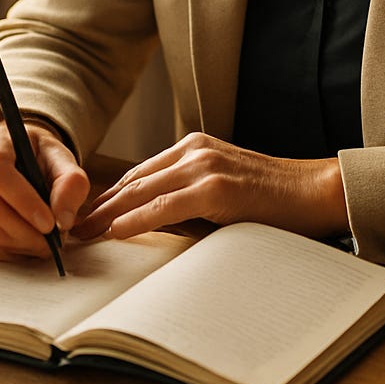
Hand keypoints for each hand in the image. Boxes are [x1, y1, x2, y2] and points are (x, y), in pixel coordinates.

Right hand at [0, 120, 89, 260]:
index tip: (49, 223)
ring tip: (46, 240)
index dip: (22, 200)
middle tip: (56, 240)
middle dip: (27, 231)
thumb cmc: (37, 157)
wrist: (15, 159)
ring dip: (22, 244)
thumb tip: (64, 220)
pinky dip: (10, 251)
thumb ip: (70, 182)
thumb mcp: (60, 157)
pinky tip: (27, 241)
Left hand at [72, 133, 348, 242]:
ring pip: (139, 192)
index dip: (106, 199)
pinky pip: (162, 206)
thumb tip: (145, 224)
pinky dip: (132, 220)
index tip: (81, 218)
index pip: (138, 176)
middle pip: (130, 182)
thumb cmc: (275, 203)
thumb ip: (185, 205)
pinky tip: (111, 232)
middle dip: (95, 208)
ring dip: (104, 215)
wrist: (319, 193)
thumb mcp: (222, 197)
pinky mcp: (215, 187)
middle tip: (65, 229)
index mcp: (194, 149)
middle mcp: (194, 151)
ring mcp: (204, 166)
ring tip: (77, 234)